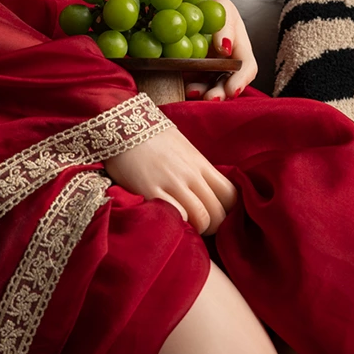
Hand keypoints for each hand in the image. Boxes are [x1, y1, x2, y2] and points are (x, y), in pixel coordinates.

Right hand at [104, 125, 236, 234]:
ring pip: (201, 219)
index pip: (231, 195)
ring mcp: (172, 182)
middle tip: (199, 227)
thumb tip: (205, 190)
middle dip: (213, 227)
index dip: (228, 211)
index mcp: (200, 163)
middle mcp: (191, 174)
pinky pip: (175, 216)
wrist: (121, 123)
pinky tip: (169, 221)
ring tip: (184, 228)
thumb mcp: (182, 148)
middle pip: (219, 213)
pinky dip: (177, 224)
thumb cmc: (151, 136)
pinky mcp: (150, 190)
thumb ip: (195, 169)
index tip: (217, 214)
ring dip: (196, 230)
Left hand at [184, 0, 257, 101]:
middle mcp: (227, 64)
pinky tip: (179, 86)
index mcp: (240, 49)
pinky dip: (186, 86)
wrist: (186, 4)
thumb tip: (224, 48)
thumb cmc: (210, 4)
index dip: (241, 81)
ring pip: (209, 88)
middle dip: (220, 93)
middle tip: (209, 98)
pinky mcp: (190, 73)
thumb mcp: (221, 7)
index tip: (231, 89)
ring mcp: (209, 71)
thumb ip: (225, 27)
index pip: (247, 68)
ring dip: (202, 93)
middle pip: (228, 84)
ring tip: (190, 91)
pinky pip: (190, 83)